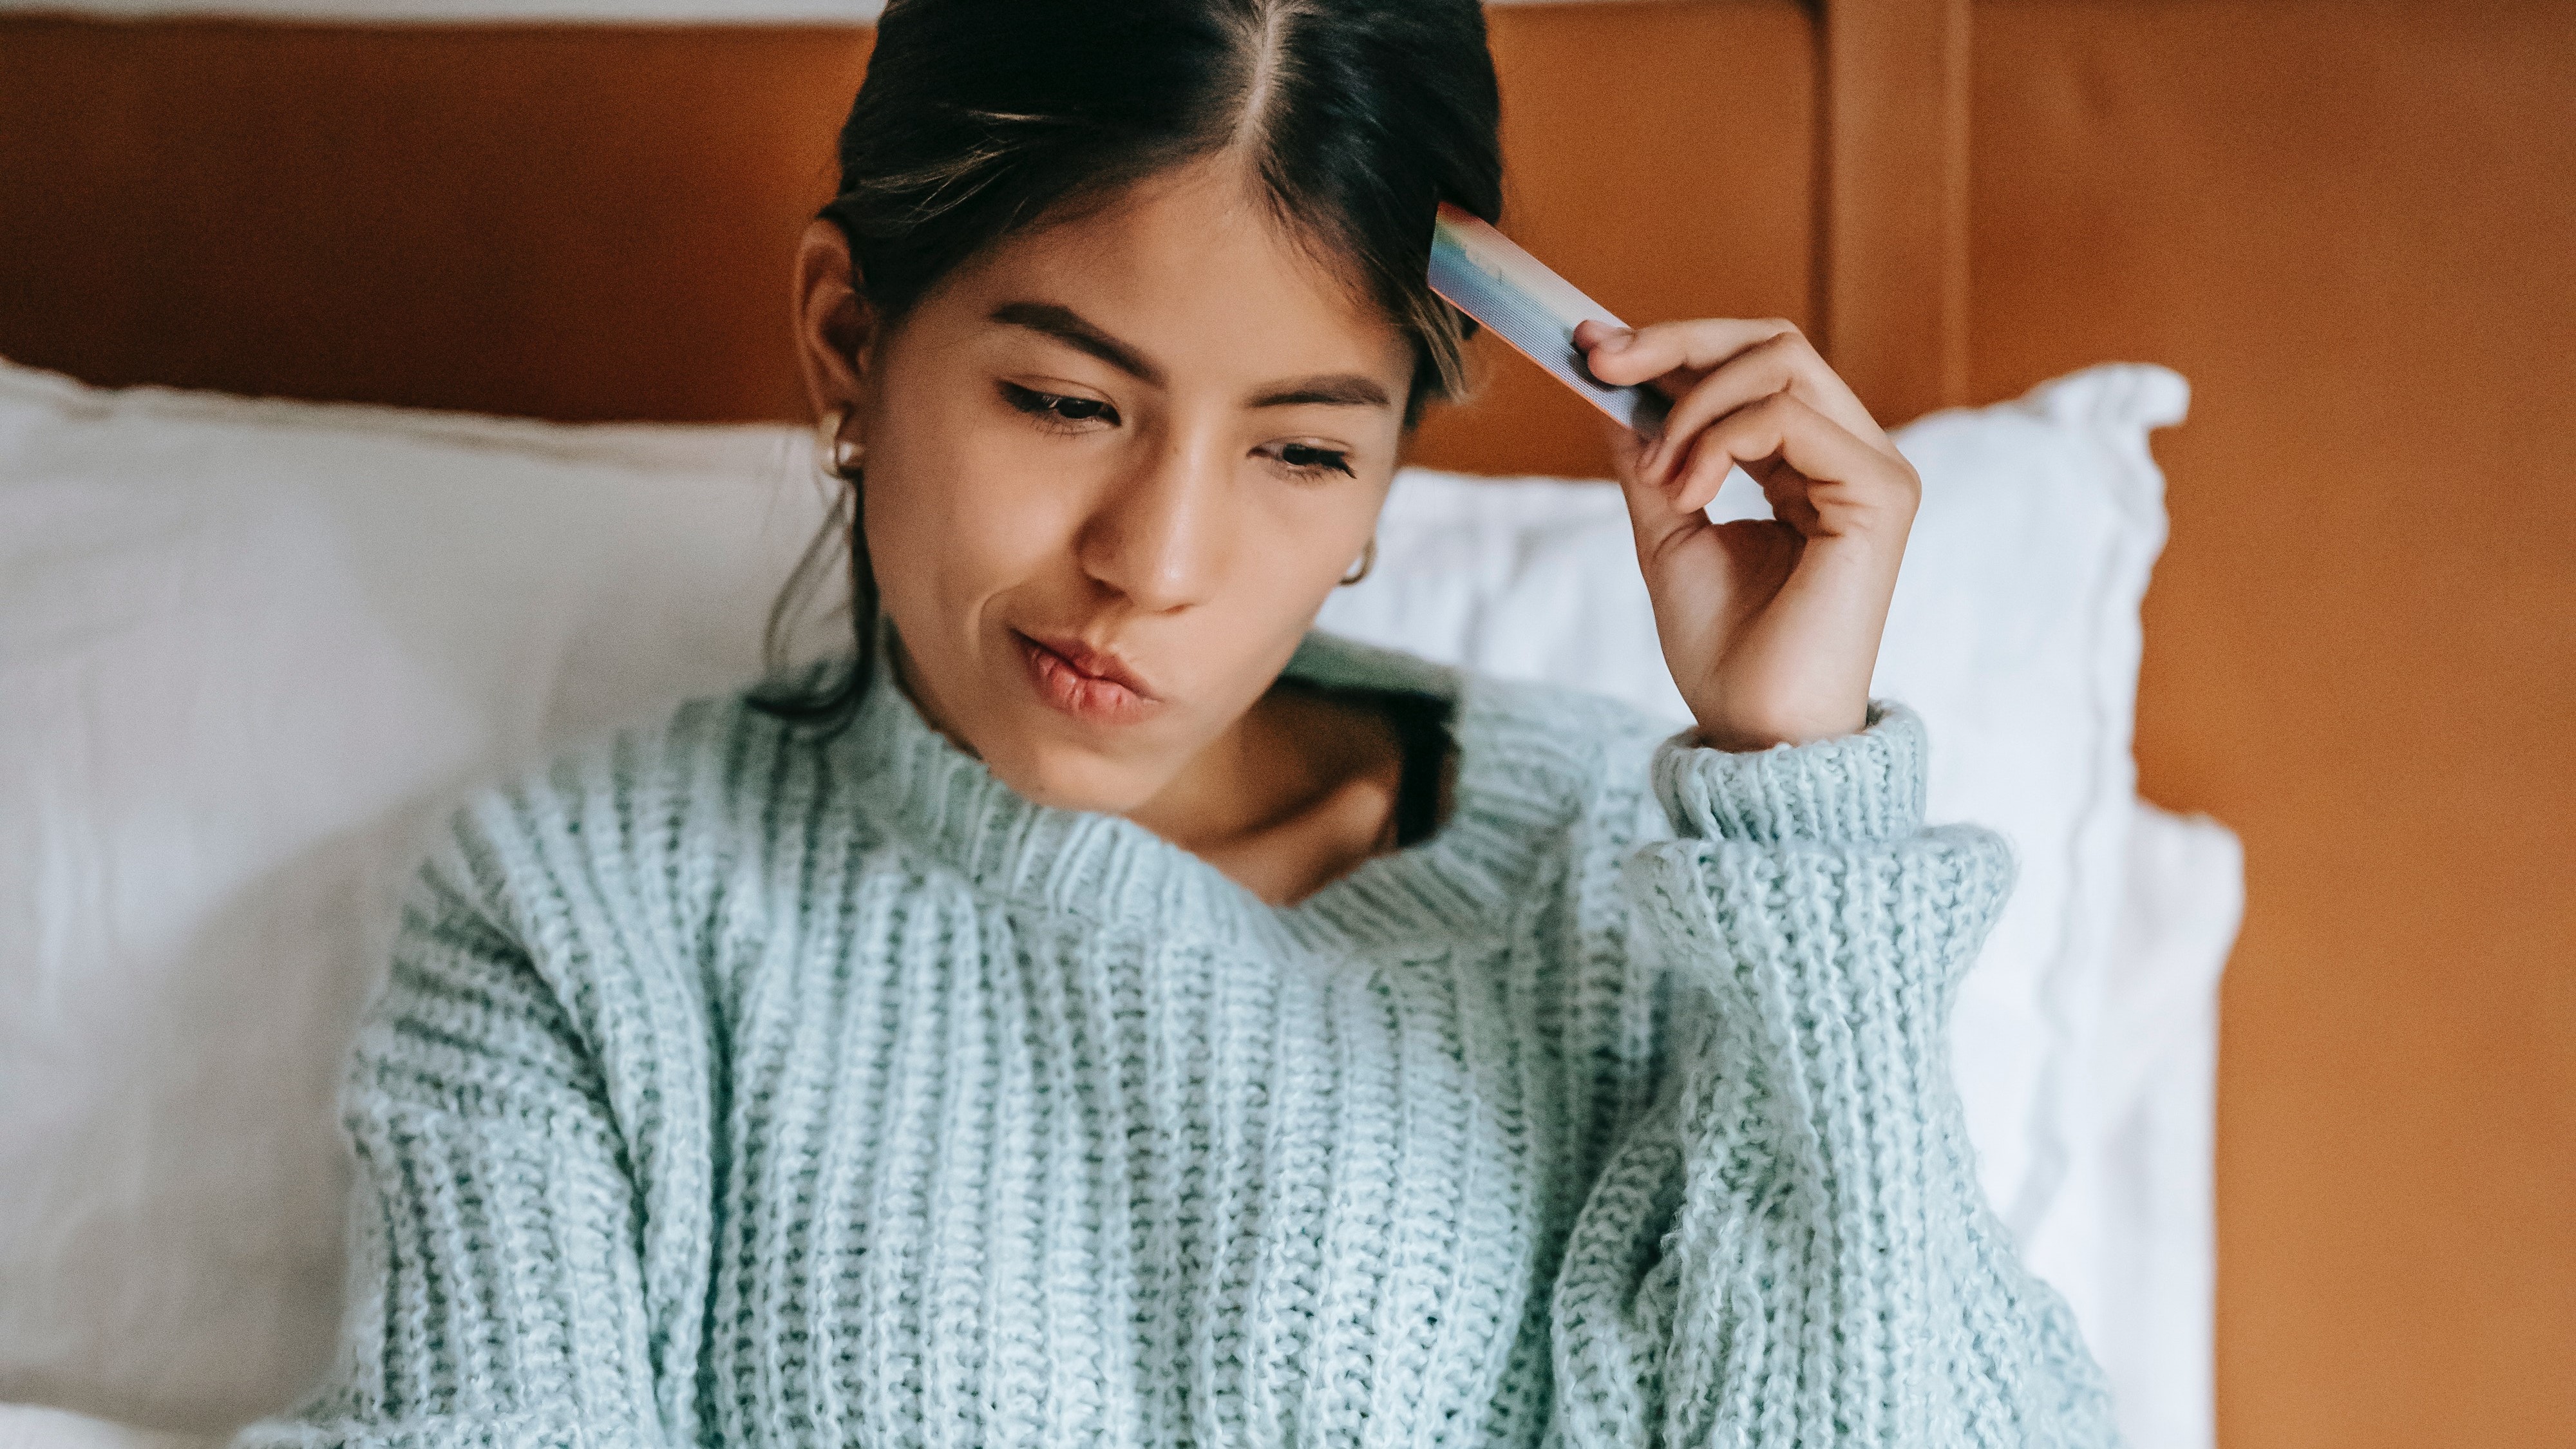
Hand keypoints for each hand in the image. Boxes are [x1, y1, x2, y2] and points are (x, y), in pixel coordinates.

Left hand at [1574, 317, 1918, 752]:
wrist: (1755, 731)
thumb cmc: (1724, 652)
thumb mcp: (1668, 534)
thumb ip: (1650, 461)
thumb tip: (1610, 390)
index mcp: (1813, 465)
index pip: (1754, 367)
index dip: (1673, 345)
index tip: (1590, 348)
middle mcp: (1853, 456)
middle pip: (1773, 343)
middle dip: (1676, 343)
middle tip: (1600, 362)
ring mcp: (1874, 470)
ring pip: (1781, 362)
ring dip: (1691, 405)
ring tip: (1657, 475)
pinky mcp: (1879, 493)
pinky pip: (1786, 417)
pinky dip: (1717, 442)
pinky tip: (1687, 492)